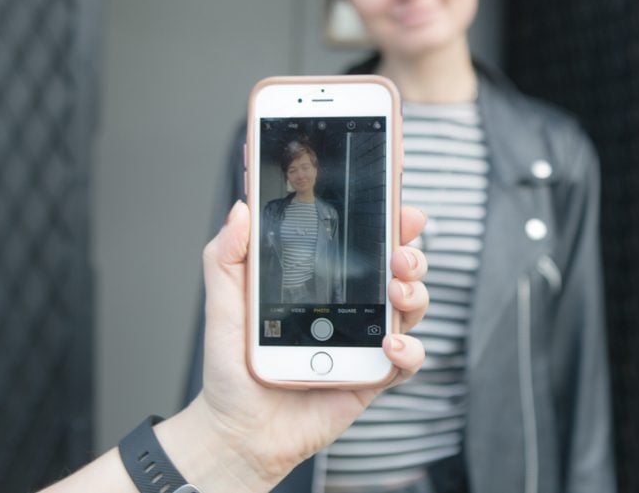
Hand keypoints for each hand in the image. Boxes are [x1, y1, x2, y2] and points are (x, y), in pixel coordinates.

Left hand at [159, 202, 429, 490]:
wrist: (238, 430)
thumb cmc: (233, 368)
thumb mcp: (224, 305)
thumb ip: (227, 256)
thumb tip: (240, 210)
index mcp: (323, 282)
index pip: (364, 242)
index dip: (389, 221)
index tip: (400, 208)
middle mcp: (351, 306)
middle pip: (401, 268)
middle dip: (412, 253)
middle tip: (399, 253)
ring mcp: (365, 340)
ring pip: (412, 306)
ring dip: (414, 293)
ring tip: (396, 292)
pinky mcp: (373, 375)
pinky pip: (408, 359)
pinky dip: (408, 349)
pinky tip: (388, 343)